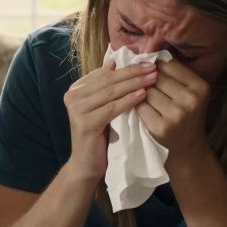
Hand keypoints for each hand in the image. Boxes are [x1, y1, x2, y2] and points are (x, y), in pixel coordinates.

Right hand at [63, 59, 156, 179]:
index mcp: (75, 90)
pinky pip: (112, 108)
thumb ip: (105, 87)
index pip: (104, 73)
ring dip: (134, 83)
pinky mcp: (85, 123)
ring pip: (111, 92)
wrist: (87, 164)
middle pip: (108, 80)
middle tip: (153, 66)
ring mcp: (76, 109)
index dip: (127, 67)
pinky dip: (128, 100)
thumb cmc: (99, 136)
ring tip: (153, 78)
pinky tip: (142, 95)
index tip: (148, 61)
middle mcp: (72, 97)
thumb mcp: (103, 107)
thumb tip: (114, 62)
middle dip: (133, 72)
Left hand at [137, 58, 210, 166]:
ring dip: (139, 92)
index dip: (154, 66)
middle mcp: (191, 100)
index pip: (168, 65)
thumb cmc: (185, 115)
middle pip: (156, 77)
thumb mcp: (189, 92)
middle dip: (145, 79)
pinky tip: (136, 106)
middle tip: (139, 82)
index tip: (146, 68)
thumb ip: (174, 73)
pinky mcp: (161, 127)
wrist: (186, 148)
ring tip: (139, 94)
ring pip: (146, 91)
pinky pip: (140, 107)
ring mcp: (176, 115)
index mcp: (200, 86)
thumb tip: (149, 51)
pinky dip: (135, 105)